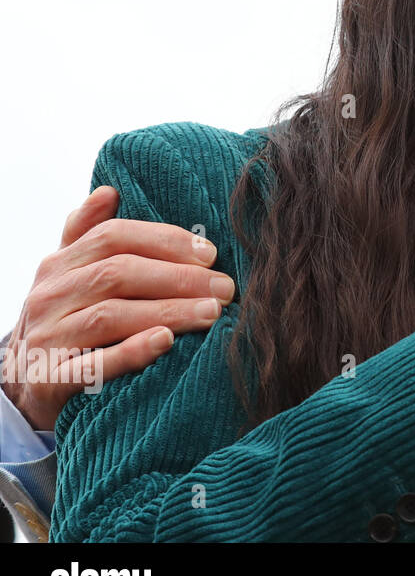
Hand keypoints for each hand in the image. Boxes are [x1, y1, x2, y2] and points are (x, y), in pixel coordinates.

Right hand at [1, 186, 233, 429]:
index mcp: (58, 264)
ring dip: (169, 311)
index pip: (113, 236)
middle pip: (117, 274)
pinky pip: (94, 365)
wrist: (28, 385)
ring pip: (110, 316)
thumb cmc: (68, 321)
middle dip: (179, 278)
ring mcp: (46, 338)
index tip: (211, 253)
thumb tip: (109, 190)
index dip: (165, 240)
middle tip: (225, 288)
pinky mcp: (51, 380)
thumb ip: (88, 234)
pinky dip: (132, 351)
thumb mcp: (71, 275)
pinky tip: (166, 341)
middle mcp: (48, 296)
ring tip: (212, 313)